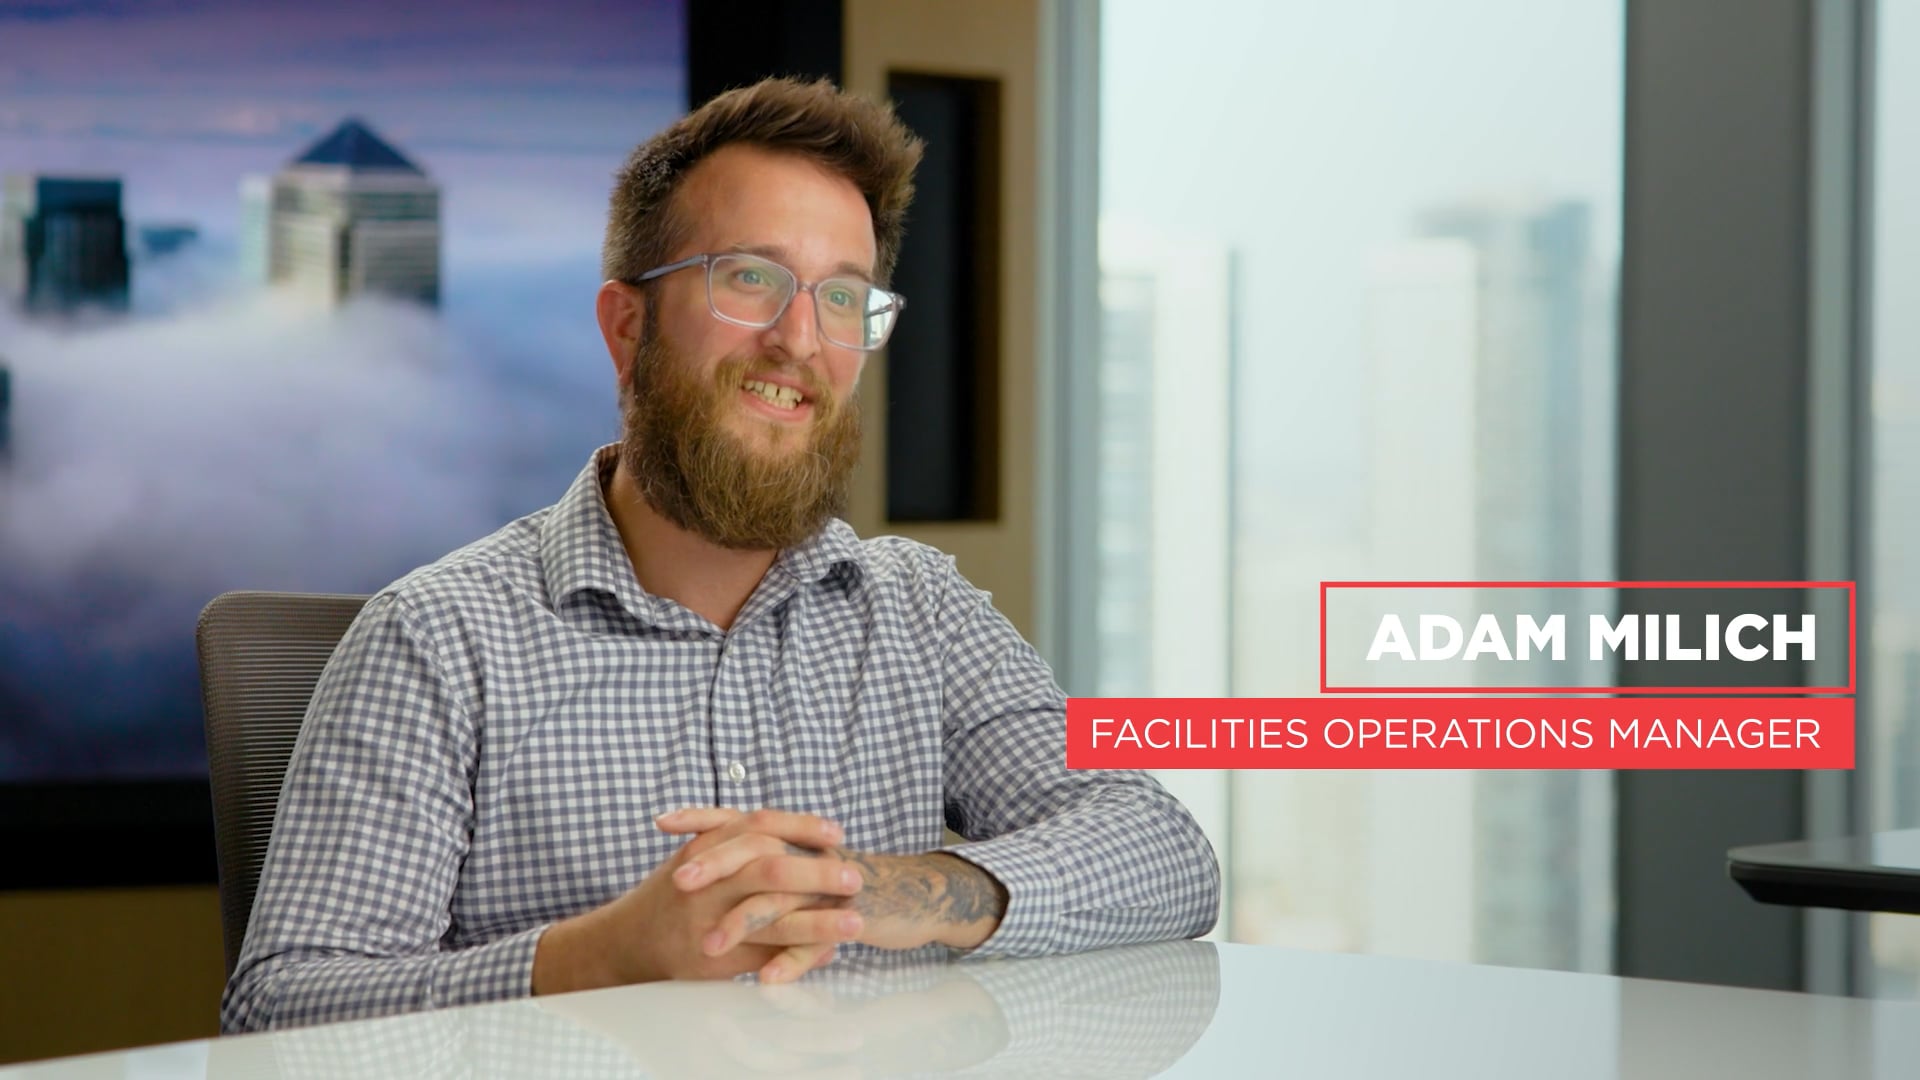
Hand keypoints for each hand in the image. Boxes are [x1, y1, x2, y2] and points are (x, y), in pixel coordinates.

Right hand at [532, 808, 866, 993]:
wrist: (624, 941)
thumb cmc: (670, 895)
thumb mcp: (698, 855)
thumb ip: (735, 841)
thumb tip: (791, 836)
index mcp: (706, 847)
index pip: (759, 825)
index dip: (802, 826)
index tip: (838, 832)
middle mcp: (707, 881)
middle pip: (770, 867)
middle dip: (817, 872)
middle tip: (855, 877)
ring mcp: (708, 920)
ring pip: (771, 917)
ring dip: (818, 922)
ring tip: (856, 925)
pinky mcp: (712, 959)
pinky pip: (762, 956)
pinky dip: (797, 956)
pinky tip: (828, 955)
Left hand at [660, 810, 1009, 957]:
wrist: (909, 897)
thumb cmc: (841, 885)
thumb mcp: (798, 866)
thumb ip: (761, 859)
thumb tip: (707, 855)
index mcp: (791, 839)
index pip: (740, 818)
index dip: (703, 816)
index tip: (662, 822)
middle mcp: (807, 855)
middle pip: (757, 850)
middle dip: (716, 865)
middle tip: (679, 883)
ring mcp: (828, 886)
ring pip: (781, 900)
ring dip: (743, 924)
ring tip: (710, 949)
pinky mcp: (850, 917)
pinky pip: (815, 941)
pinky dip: (791, 961)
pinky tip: (767, 979)